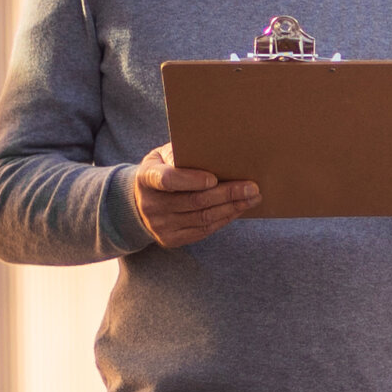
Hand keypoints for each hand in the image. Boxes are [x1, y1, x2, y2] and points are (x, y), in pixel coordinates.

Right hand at [131, 143, 257, 247]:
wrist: (138, 202)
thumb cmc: (160, 170)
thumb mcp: (161, 156)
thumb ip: (180, 153)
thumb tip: (208, 152)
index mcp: (146, 178)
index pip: (167, 180)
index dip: (191, 180)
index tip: (214, 178)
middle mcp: (151, 205)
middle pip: (194, 201)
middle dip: (227, 194)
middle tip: (252, 187)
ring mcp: (160, 225)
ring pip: (202, 218)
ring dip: (232, 208)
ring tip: (252, 198)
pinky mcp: (170, 239)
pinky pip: (203, 230)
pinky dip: (224, 219)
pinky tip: (238, 209)